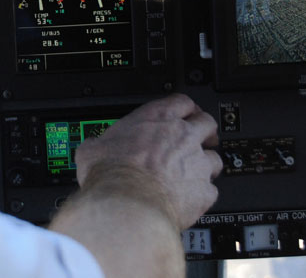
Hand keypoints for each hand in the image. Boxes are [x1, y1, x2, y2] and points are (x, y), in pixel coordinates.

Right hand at [73, 94, 222, 229]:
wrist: (127, 204)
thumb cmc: (112, 174)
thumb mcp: (93, 149)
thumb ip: (99, 143)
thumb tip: (91, 147)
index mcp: (157, 119)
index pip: (181, 101)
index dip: (185, 107)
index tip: (184, 113)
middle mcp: (182, 136)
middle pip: (207, 122)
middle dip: (205, 130)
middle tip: (199, 138)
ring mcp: (197, 163)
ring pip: (215, 157)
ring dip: (207, 164)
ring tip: (196, 173)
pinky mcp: (203, 191)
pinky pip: (211, 190)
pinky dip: (203, 194)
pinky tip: (192, 199)